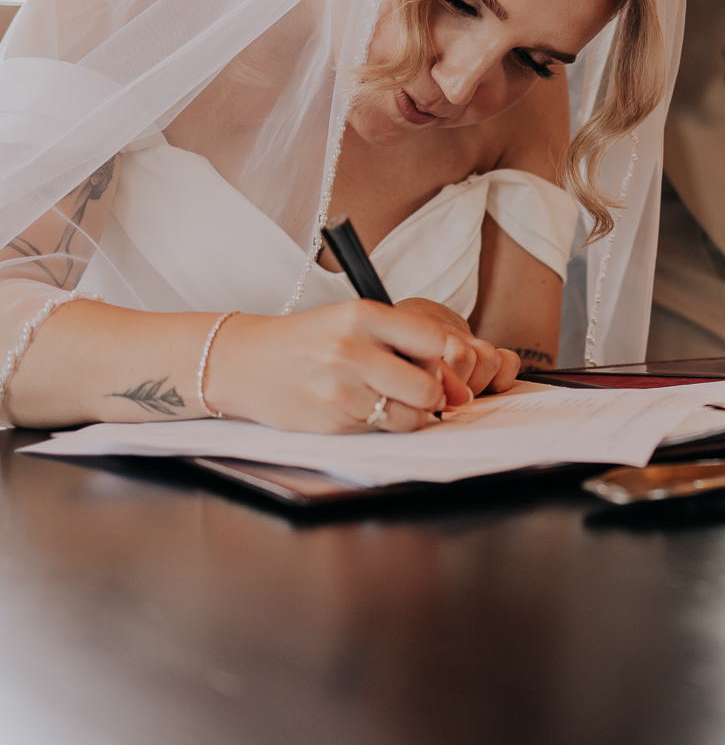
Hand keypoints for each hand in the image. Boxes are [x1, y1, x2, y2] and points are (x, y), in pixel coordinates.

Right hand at [205, 299, 515, 433]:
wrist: (245, 362)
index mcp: (363, 315)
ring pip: (410, 414)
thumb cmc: (309, 340)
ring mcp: (341, 387)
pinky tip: (364, 407)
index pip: (436, 340)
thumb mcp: (353, 322)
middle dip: (434, 394)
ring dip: (410, 412)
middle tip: (418, 389)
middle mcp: (352, 349)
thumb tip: (458, 386)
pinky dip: (384, 424)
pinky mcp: (332, 419)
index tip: (442, 366)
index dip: (448, 359)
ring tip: (387, 397)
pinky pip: (382, 429)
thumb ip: (405, 343)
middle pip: (429, 385)